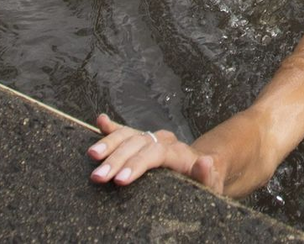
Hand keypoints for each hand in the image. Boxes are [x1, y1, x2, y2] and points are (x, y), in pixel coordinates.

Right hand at [87, 113, 220, 191]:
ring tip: (91, 155)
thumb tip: (204, 162)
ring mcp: (152, 138)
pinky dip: (113, 127)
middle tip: (99, 176)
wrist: (206, 168)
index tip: (120, 180)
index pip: (155, 153)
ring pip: (128, 135)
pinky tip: (100, 121)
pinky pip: (126, 131)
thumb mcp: (211, 182)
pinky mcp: (143, 141)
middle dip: (116, 160)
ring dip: (109, 144)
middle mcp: (163, 140)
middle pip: (137, 144)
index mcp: (178, 152)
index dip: (137, 164)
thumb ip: (208, 174)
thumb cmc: (207, 180)